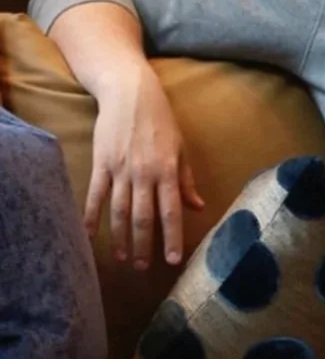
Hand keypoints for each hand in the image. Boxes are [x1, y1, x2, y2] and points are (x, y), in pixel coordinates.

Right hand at [84, 63, 204, 269]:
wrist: (131, 94)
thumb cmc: (161, 121)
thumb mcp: (181, 148)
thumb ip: (186, 181)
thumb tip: (198, 206)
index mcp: (168, 170)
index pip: (170, 211)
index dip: (171, 237)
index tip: (172, 260)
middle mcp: (144, 173)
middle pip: (142, 217)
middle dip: (143, 245)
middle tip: (142, 267)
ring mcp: (120, 170)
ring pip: (119, 212)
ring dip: (119, 238)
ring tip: (121, 258)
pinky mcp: (101, 164)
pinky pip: (95, 196)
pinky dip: (90, 217)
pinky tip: (88, 236)